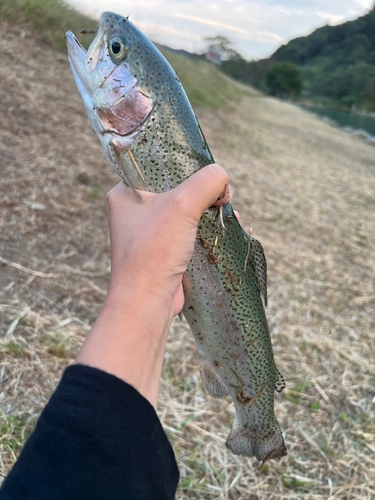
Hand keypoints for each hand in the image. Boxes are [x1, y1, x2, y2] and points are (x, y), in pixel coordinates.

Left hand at [76, 164, 228, 406]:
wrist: (147, 302)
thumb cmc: (155, 251)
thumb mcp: (182, 206)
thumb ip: (206, 182)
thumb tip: (222, 178)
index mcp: (126, 193)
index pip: (159, 166)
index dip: (188, 167)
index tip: (209, 176)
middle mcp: (134, 211)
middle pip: (177, 188)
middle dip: (204, 191)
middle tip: (222, 196)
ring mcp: (149, 233)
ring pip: (185, 210)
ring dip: (209, 210)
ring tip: (228, 213)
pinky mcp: (163, 251)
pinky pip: (188, 231)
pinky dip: (206, 228)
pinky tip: (225, 228)